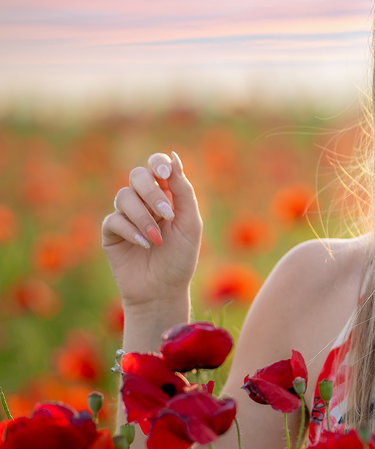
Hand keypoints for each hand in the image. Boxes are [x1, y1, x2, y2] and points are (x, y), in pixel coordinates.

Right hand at [101, 151, 202, 308]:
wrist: (163, 290)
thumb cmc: (180, 258)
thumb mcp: (189, 224)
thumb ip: (183, 192)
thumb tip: (174, 158)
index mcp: (166, 196)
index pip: (157, 167)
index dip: (158, 163)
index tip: (165, 173)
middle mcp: (144, 202)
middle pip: (137, 176)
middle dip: (152, 193)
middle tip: (167, 214)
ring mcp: (125, 215)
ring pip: (124, 197)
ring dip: (143, 217)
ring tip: (157, 239)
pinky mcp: (111, 232)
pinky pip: (113, 219)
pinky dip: (131, 230)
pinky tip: (145, 245)